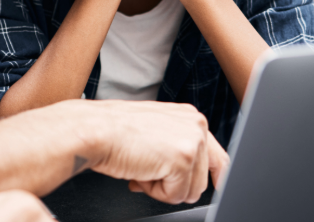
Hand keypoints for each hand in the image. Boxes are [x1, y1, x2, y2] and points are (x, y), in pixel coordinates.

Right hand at [57, 100, 229, 203]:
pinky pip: (176, 196)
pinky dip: (155, 192)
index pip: (216, 154)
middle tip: (147, 170)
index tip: (220, 185)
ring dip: (163, 188)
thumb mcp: (154, 132)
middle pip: (202, 180)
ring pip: (191, 191)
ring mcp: (192, 141)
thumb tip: (183, 175)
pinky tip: (141, 172)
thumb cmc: (113, 131)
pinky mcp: (183, 160)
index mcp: (190, 117)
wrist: (94, 131)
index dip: (217, 176)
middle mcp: (197, 125)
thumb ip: (174, 146)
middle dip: (173, 184)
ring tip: (143, 168)